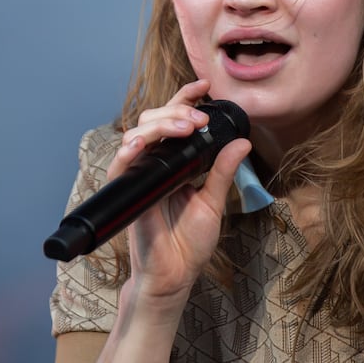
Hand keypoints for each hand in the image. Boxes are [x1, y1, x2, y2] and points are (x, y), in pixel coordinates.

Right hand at [114, 79, 250, 297]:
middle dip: (175, 111)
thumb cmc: (189, 244)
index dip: (185, 100)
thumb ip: (223, 171)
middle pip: (152, 121)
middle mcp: (153, 166)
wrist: (174, 276)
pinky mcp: (128, 194)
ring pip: (136, 135)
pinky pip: (121, 166)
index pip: (173, 122)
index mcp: (173, 164)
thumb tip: (242, 143)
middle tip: (199, 117)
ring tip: (184, 127)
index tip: (205, 86)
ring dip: (159, 125)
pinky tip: (142, 143)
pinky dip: (129, 150)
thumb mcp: (213, 201)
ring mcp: (139, 178)